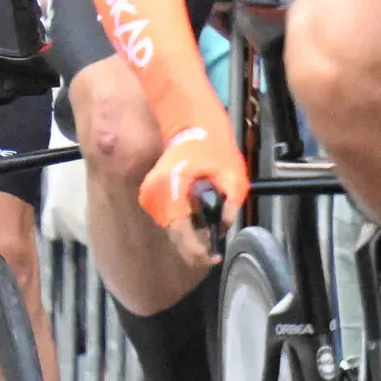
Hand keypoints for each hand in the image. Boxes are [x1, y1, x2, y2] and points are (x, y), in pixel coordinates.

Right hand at [137, 117, 247, 262]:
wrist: (188, 123)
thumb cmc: (210, 144)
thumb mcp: (232, 175)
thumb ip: (231, 205)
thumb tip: (225, 228)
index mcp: (170, 192)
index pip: (181, 235)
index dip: (197, 252)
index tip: (214, 258)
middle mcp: (153, 197)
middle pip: (176, 234)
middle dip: (196, 242)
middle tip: (215, 246)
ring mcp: (149, 196)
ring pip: (172, 228)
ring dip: (190, 232)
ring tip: (209, 229)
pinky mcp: (150, 195)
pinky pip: (168, 217)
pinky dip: (183, 221)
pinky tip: (197, 215)